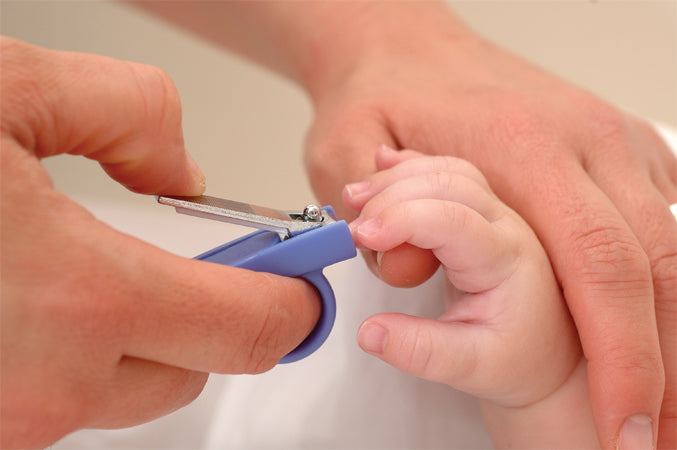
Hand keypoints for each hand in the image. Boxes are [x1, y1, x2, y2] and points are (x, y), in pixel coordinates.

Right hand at [0, 37, 319, 448]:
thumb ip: (131, 117)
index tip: (298, 280)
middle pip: (197, 369)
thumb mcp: (12, 86)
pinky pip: (58, 398)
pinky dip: (73, 350)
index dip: (288, 301)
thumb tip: (179, 177)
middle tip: (191, 260)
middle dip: (209, 316)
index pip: (251, 331)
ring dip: (137, 333)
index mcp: (77, 299)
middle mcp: (42, 384)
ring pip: (126, 390)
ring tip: (89, 263)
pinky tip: (32, 294)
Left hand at [300, 3, 674, 447]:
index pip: (594, 264)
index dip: (623, 357)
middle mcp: (582, 139)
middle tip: (654, 439)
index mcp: (523, 145)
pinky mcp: (614, 143)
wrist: (404, 46)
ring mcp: (608, 137)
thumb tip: (417, 274)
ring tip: (662, 403)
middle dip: (663, 362)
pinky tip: (656, 329)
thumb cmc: (380, 96)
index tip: (625, 427)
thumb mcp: (342, 154)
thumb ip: (381, 222)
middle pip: (654, 262)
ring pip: (669, 244)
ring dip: (671, 329)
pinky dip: (666, 282)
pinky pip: (663, 218)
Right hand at [347, 148, 595, 445]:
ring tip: (355, 198)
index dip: (402, 220)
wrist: (546, 347)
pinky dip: (411, 168)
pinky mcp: (477, 211)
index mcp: (506, 260)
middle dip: (391, 197)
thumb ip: (419, 351)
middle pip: (447, 184)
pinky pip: (445, 174)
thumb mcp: (471, 367)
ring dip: (397, 179)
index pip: (453, 221)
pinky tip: (382, 163)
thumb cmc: (516, 356)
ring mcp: (493, 212)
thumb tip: (367, 333)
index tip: (358, 237)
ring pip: (445, 171)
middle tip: (351, 230)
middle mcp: (504, 225)